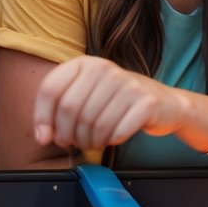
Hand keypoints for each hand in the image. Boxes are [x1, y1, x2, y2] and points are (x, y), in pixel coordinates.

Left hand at [32, 56, 187, 151]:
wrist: (165, 104)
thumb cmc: (117, 102)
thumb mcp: (87, 96)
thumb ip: (59, 111)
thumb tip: (42, 136)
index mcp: (85, 63)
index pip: (50, 89)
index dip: (42, 117)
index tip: (45, 137)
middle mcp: (105, 68)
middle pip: (69, 110)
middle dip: (67, 135)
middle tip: (75, 143)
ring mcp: (127, 84)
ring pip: (93, 124)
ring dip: (90, 142)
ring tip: (94, 142)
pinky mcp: (147, 102)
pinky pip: (117, 132)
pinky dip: (111, 142)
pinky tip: (112, 138)